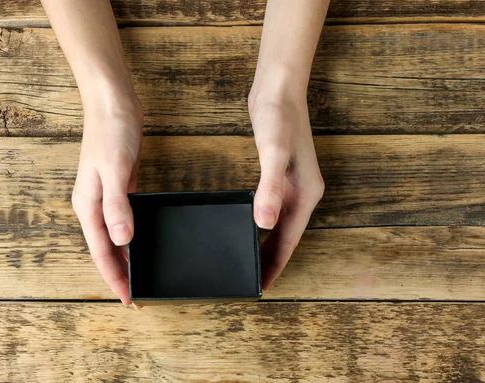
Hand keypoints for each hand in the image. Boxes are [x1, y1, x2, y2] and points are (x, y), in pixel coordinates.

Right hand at [71, 94, 142, 305]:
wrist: (113, 103)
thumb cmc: (111, 132)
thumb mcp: (115, 170)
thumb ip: (118, 206)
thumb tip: (123, 240)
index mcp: (89, 205)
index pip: (102, 251)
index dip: (114, 277)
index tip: (128, 299)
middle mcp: (95, 205)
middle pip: (106, 248)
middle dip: (119, 274)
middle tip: (135, 296)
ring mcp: (108, 195)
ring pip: (115, 236)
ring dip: (125, 257)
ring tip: (138, 276)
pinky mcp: (121, 186)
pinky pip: (124, 219)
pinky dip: (131, 236)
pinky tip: (141, 242)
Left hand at [248, 80, 324, 290]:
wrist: (279, 88)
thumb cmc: (279, 117)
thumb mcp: (273, 153)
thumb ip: (270, 188)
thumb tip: (265, 224)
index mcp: (306, 194)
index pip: (289, 240)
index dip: (275, 264)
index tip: (261, 286)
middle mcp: (303, 193)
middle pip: (287, 237)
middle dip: (271, 260)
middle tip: (250, 279)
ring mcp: (292, 183)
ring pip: (280, 225)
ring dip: (268, 244)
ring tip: (249, 260)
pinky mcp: (280, 174)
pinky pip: (273, 209)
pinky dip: (263, 223)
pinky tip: (250, 225)